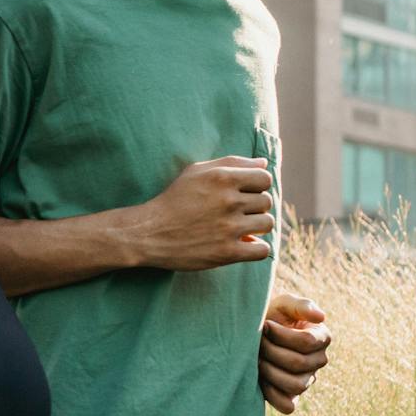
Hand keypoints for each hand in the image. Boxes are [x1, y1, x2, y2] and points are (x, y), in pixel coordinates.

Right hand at [133, 157, 275, 271]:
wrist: (148, 233)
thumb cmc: (174, 199)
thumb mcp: (196, 172)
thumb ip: (232, 163)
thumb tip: (263, 164)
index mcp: (222, 178)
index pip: (264, 179)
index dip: (257, 186)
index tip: (243, 194)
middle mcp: (227, 201)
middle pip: (266, 202)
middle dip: (254, 207)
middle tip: (235, 213)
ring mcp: (228, 228)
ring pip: (266, 224)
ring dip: (256, 227)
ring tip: (238, 228)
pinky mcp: (226, 253)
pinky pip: (262, 250)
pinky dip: (256, 248)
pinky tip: (243, 245)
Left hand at [260, 294, 329, 414]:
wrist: (253, 332)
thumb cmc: (272, 315)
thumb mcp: (284, 303)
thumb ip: (301, 306)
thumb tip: (321, 317)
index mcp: (322, 338)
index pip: (306, 342)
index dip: (281, 335)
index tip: (264, 325)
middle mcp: (318, 361)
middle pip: (298, 363)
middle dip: (271, 351)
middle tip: (257, 342)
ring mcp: (307, 380)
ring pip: (295, 385)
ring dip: (270, 371)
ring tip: (257, 358)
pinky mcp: (292, 396)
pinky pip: (288, 406)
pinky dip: (272, 395)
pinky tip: (259, 378)